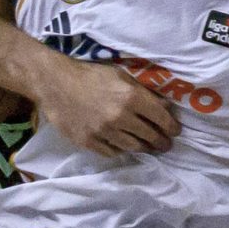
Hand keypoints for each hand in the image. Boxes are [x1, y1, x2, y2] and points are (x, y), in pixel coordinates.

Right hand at [34, 54, 177, 155]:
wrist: (53, 82)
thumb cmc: (89, 74)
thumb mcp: (120, 76)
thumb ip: (144, 92)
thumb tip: (165, 107)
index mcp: (132, 97)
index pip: (161, 119)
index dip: (172, 127)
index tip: (175, 131)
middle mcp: (121, 117)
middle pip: (150, 137)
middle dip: (161, 142)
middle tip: (165, 145)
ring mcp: (104, 132)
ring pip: (133, 147)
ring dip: (143, 148)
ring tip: (147, 147)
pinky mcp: (89, 142)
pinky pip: (112, 152)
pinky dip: (120, 150)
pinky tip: (122, 146)